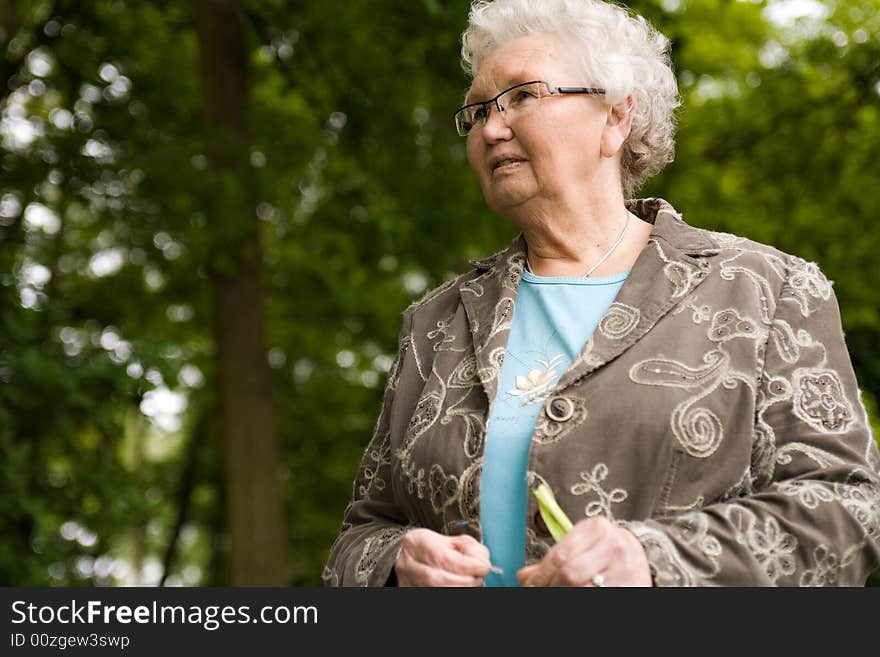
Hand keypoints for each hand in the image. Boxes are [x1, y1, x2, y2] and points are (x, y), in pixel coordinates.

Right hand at [394, 528, 491, 586]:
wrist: (409, 557)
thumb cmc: (433, 548)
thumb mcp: (451, 540)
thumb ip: (469, 548)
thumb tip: (482, 563)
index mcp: (417, 542)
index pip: (442, 557)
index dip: (466, 565)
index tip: (484, 567)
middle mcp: (408, 564)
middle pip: (438, 579)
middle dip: (465, 581)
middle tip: (479, 578)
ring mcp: (408, 582)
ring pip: (437, 590)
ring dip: (461, 589)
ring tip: (471, 583)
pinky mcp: (413, 592)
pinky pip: (437, 594)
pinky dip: (453, 592)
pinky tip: (461, 587)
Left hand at [516, 516, 651, 586]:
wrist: (643, 561)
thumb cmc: (607, 554)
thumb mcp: (583, 548)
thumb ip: (556, 558)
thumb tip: (524, 576)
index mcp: (596, 527)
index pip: (559, 555)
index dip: (540, 575)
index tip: (530, 585)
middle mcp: (613, 543)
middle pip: (569, 574)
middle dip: (551, 587)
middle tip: (542, 593)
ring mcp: (625, 567)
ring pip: (582, 589)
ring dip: (564, 594)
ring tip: (558, 593)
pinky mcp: (633, 586)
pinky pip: (598, 595)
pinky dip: (582, 597)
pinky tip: (577, 595)